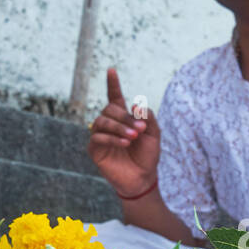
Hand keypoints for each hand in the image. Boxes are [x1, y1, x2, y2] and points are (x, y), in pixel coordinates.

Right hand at [88, 68, 160, 196]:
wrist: (143, 178)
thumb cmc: (147, 155)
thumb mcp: (153, 133)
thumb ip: (146, 116)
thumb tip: (133, 104)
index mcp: (123, 117)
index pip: (115, 97)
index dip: (113, 84)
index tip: (111, 70)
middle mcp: (109, 124)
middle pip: (110, 110)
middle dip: (125, 117)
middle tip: (139, 129)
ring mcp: (100, 136)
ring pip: (102, 121)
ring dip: (119, 127)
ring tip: (132, 136)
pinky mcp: (94, 149)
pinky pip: (97, 137)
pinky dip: (111, 137)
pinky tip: (124, 142)